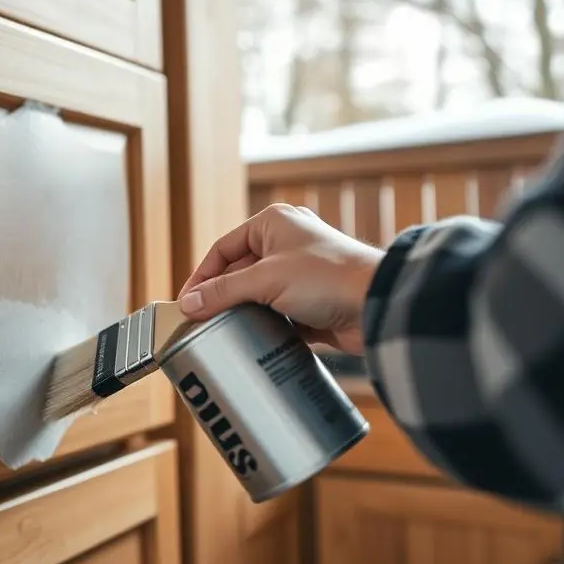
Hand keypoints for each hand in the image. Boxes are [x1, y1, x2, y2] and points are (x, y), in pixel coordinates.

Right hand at [177, 203, 383, 354]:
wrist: (377, 304)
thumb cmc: (328, 277)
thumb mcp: (266, 279)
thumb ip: (224, 291)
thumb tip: (190, 304)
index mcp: (273, 223)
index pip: (223, 248)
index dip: (202, 276)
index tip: (186, 302)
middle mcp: (286, 243)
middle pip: (238, 272)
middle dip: (221, 296)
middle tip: (200, 321)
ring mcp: (300, 274)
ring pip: (257, 295)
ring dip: (242, 313)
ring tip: (221, 333)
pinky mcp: (311, 302)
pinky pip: (276, 314)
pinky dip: (263, 326)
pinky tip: (250, 340)